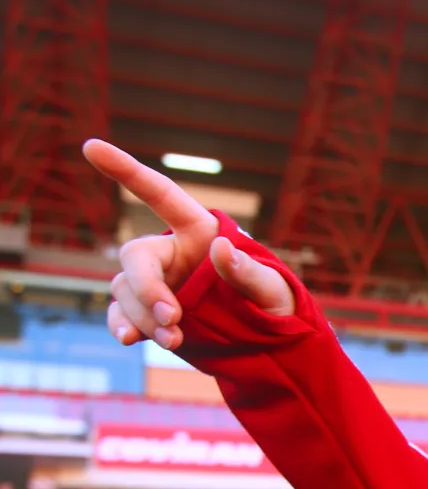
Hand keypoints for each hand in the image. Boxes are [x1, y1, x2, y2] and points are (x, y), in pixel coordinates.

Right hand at [82, 140, 294, 351]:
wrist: (270, 343)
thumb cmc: (275, 303)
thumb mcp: (274, 288)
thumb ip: (249, 271)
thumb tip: (221, 248)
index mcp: (199, 231)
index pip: (159, 194)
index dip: (126, 170)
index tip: (91, 145)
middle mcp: (171, 252)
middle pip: (135, 255)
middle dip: (147, 287)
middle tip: (172, 316)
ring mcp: (157, 283)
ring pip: (126, 290)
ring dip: (143, 315)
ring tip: (174, 339)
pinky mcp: (149, 313)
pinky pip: (122, 314)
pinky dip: (122, 325)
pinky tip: (128, 338)